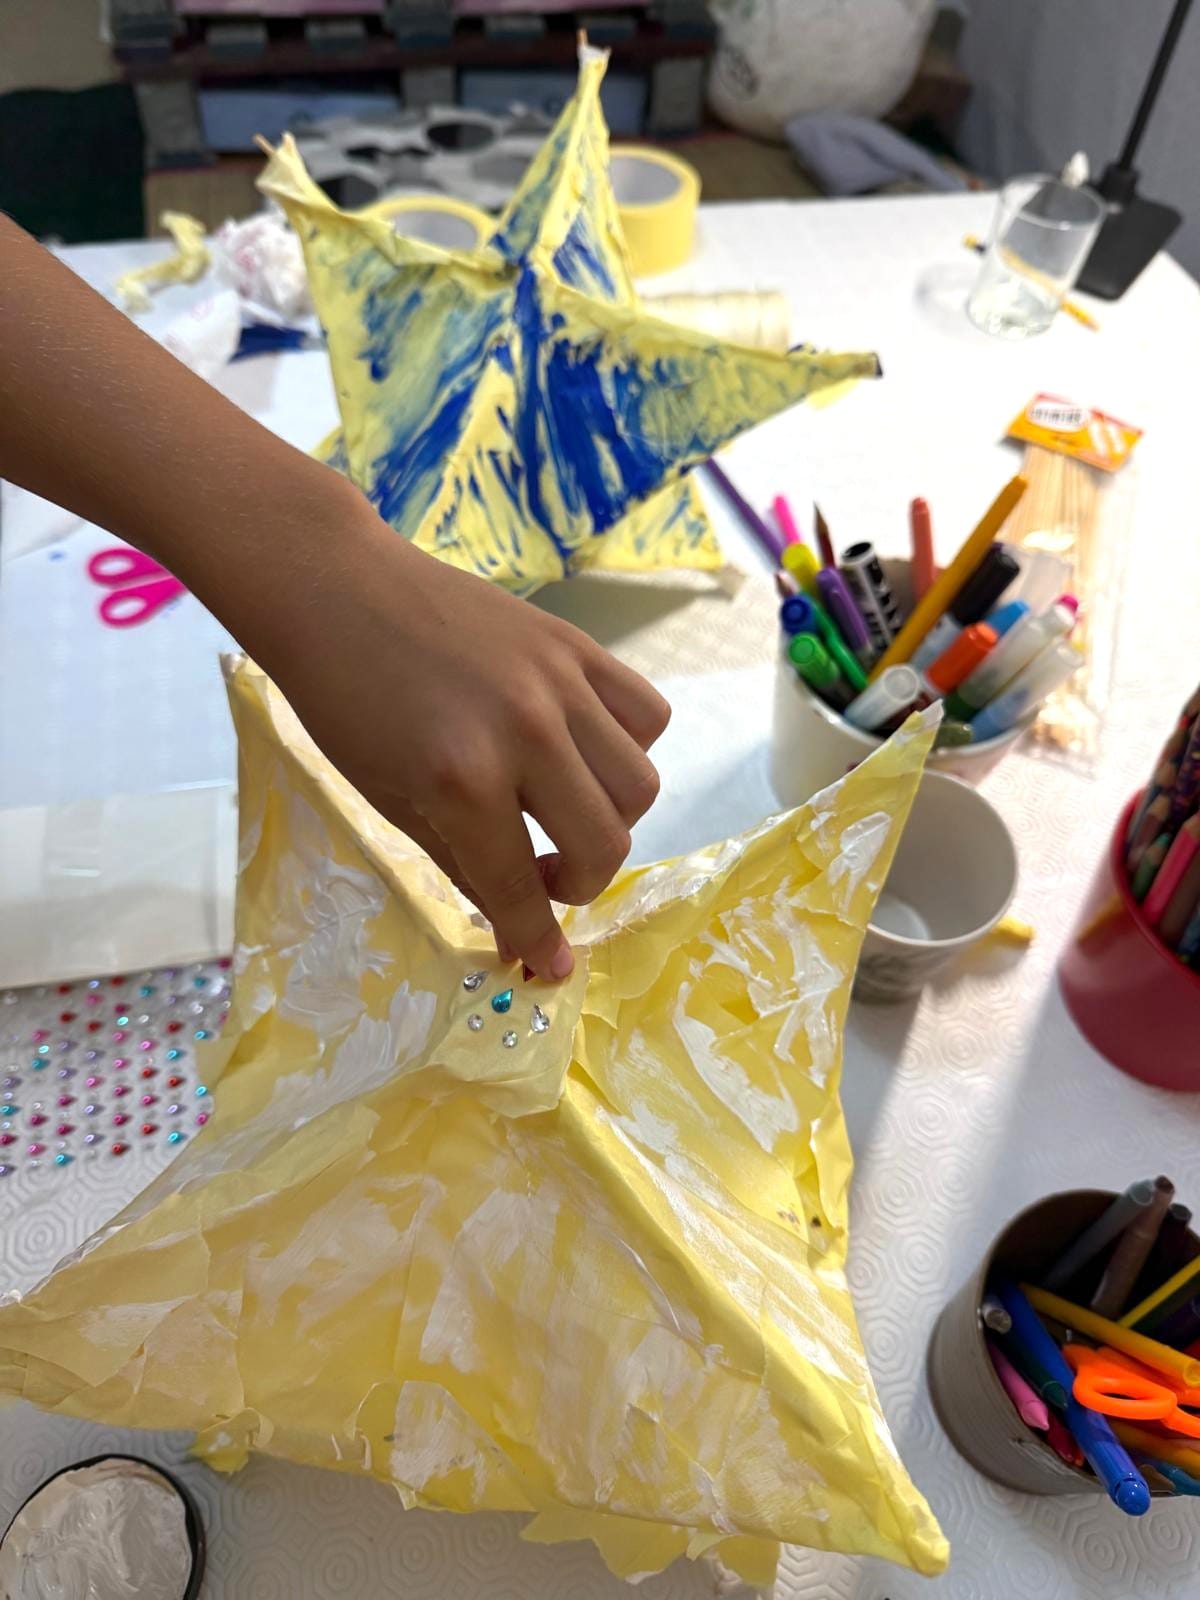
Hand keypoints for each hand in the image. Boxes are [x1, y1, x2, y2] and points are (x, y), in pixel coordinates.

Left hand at [251, 494, 669, 980]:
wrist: (337, 591)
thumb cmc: (344, 705)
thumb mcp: (392, 803)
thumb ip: (465, 869)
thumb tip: (521, 941)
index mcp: (463, 780)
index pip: (522, 887)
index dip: (537, 940)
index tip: (550, 967)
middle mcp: (526, 732)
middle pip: (605, 844)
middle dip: (579, 885)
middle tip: (542, 877)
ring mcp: (560, 683)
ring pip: (640, 786)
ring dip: (608, 821)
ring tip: (563, 812)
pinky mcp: (576, 646)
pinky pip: (646, 715)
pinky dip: (627, 749)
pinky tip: (581, 751)